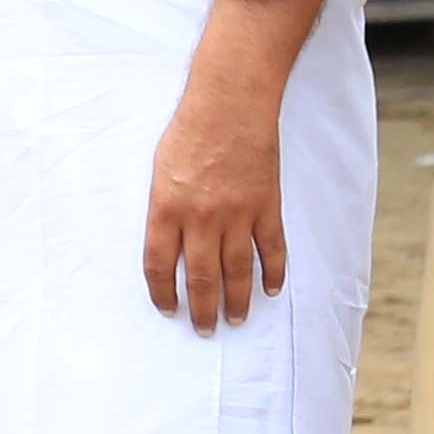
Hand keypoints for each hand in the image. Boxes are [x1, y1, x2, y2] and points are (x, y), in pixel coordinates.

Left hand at [139, 73, 291, 333]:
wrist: (230, 104)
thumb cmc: (188, 131)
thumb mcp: (159, 169)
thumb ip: (164, 208)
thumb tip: (169, 243)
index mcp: (166, 208)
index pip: (159, 265)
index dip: (162, 292)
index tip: (167, 309)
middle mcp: (201, 218)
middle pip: (201, 277)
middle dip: (201, 309)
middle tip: (204, 330)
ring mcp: (237, 214)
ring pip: (237, 271)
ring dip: (237, 300)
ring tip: (236, 320)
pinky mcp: (266, 205)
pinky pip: (272, 249)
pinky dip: (274, 272)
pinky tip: (272, 290)